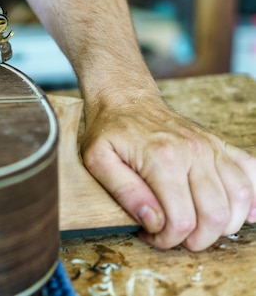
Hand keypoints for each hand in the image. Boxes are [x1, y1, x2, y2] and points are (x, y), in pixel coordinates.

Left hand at [80, 97, 255, 250]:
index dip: (168, 239)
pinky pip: (250, 172)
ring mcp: (210, 148)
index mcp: (162, 159)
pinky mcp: (219, 145)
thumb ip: (124, 192)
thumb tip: (152, 221)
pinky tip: (239, 212)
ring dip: (223, 225)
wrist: (126, 99)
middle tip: (174, 237)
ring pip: (239, 199)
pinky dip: (251, 198)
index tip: (151, 235)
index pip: (181, 219)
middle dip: (197, 239)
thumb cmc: (110, 130)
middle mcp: (193, 152)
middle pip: (215, 215)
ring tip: (197, 227)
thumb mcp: (98, 160)